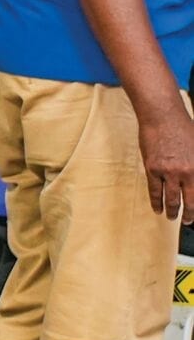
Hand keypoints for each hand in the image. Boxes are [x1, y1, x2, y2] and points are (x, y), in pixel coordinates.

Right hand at [139, 105, 193, 222]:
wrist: (162, 118)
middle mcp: (185, 172)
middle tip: (188, 221)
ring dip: (171, 211)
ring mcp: (168, 172)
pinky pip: (154, 190)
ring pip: (170, 198)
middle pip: (187, 200)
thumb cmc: (183, 128)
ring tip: (170, 217)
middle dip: (188, 214)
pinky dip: (156, 202)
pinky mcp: (152, 169)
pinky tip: (157, 209)